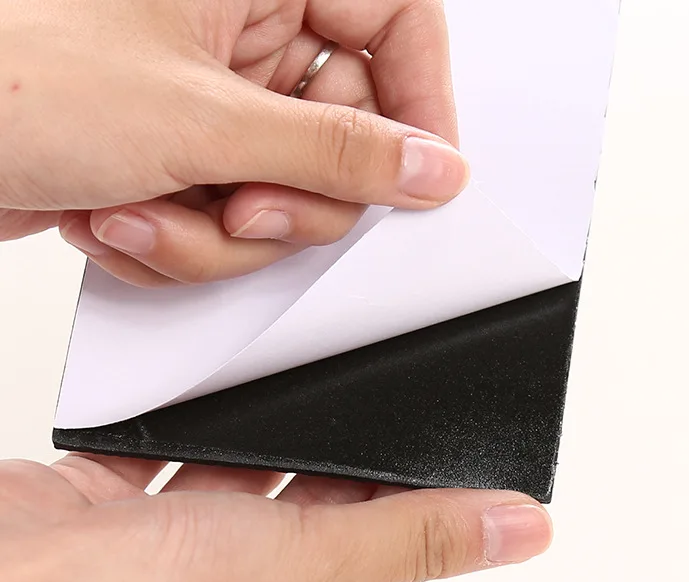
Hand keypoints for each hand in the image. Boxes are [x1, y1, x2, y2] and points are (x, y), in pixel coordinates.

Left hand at [0, 0, 465, 285]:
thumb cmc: (9, 76)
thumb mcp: (201, 122)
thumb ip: (337, 153)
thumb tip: (430, 168)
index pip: (396, 21)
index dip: (420, 105)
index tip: (419, 176)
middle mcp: (238, 25)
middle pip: (341, 132)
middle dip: (288, 199)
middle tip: (242, 210)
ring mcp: (210, 94)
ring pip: (284, 190)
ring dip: (217, 232)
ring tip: (145, 208)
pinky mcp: (182, 149)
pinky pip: (230, 215)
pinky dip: (180, 237)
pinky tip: (119, 213)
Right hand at [0, 456, 550, 581]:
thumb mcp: (307, 566)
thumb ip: (414, 537)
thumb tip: (518, 532)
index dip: (410, 528)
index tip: (443, 475)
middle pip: (310, 544)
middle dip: (341, 485)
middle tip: (382, 428)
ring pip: (247, 504)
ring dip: (275, 460)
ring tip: (318, 407)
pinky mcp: (119, 534)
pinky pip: (182, 478)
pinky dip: (206, 446)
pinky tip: (232, 408)